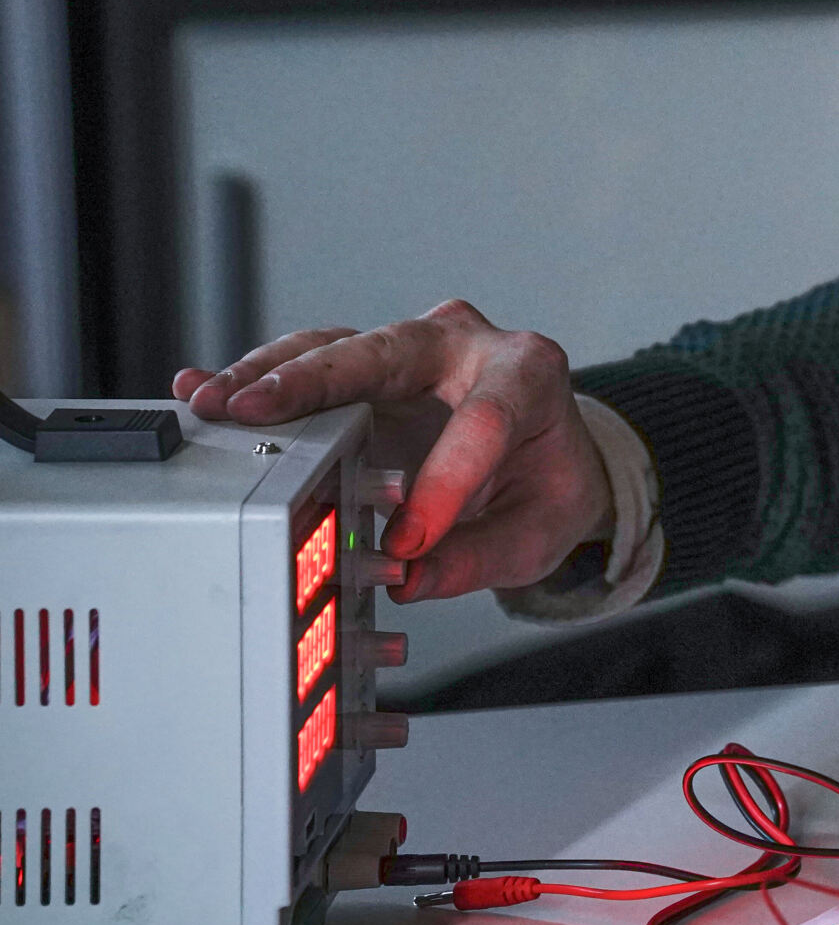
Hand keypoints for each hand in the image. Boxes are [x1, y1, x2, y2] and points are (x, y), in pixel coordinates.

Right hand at [173, 300, 609, 601]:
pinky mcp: (366, 371)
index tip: (408, 540)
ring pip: (334, 348)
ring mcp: (409, 351)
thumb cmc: (547, 481)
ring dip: (268, 379)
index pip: (483, 418)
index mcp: (527, 373)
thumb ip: (481, 556)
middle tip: (252, 410)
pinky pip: (309, 365)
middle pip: (386, 349)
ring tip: (213, 406)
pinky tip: (204, 389)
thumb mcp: (541, 528)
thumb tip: (412, 579)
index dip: (442, 481)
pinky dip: (258, 381)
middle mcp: (463, 345)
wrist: (549, 453)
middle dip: (315, 381)